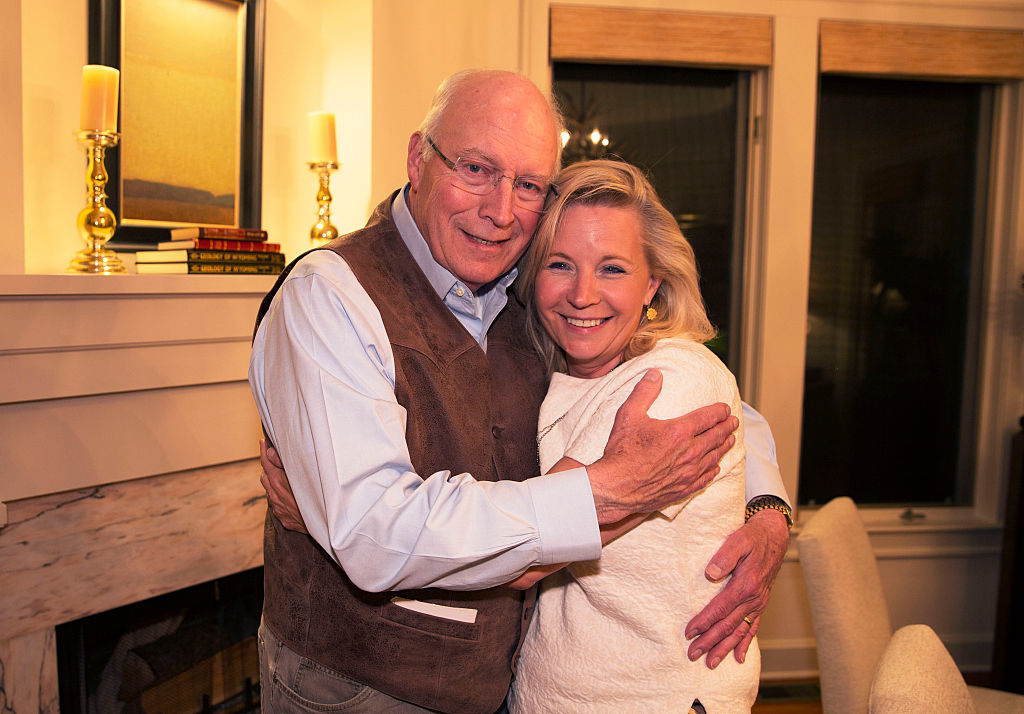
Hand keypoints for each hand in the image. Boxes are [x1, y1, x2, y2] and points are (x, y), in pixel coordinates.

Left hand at [259, 439, 308, 533]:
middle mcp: (274, 495)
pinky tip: (289, 495)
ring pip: (270, 491)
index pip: (266, 462)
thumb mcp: (301, 474)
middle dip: (268, 467)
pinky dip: (279, 496)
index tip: (262, 442)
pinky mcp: (283, 517)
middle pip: (265, 476)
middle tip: (275, 459)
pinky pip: (277, 504)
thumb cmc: (316, 494)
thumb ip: (283, 462)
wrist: (323, 522)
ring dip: (273, 482)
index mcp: (277, 481)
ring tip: (282, 477)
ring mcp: (278, 507)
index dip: (263, 450)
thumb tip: (270, 452)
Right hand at [588, 369, 737, 522]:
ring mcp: (688, 472)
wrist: (617, 487)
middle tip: (734, 422)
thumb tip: (655, 373)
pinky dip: (714, 470)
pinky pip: (706, 478)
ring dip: (724, 446)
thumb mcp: (628, 415)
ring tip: (730, 440)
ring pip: (714, 457)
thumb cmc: (621, 452)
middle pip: (716, 437)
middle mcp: (689, 452)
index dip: (719, 411)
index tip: (726, 408)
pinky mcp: (684, 488)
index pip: (707, 418)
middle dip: (727, 427)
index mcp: (678, 432)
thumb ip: (644, 392)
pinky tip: (715, 467)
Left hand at [684, 508, 789, 667]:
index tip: (689, 632)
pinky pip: (752, 627)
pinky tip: (738, 658)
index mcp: (745, 585)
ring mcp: (758, 603)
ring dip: (724, 648)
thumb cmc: (752, 537)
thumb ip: (725, 556)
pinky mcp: (760, 603)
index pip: (720, 609)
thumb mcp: (738, 539)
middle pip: (728, 625)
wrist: (773, 536)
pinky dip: (745, 643)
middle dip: (710, 642)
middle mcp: (753, 598)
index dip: (704, 622)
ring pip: (739, 631)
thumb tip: (710, 573)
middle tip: (692, 654)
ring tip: (711, 663)